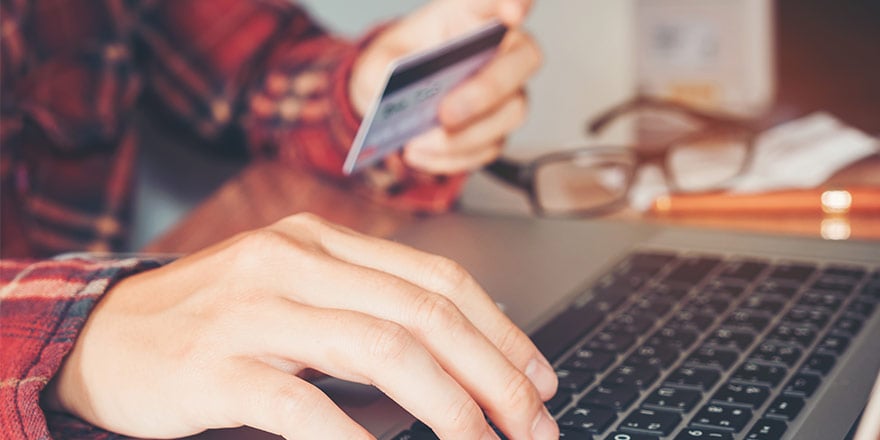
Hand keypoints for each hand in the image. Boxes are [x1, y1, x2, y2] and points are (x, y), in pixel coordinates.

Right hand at [43, 213, 557, 438]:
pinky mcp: (214, 365)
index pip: (436, 278)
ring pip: (380, 347)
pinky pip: (302, 402)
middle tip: (532, 422)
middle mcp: (294, 261)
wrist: (105, 335)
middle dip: (494, 373)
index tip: (538, 376)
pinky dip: (354, 436)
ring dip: (448, 404)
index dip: (500, 329)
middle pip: (424, 312)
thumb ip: (364, 304)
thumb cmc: (212, 319)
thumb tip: (458, 351)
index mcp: (322, 241)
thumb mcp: (294, 291)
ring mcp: (253, 309)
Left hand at [350, 0, 541, 174]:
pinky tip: (420, 154)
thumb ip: (380, 67)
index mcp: (471, 14)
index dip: (516, 0)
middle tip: (446, 114)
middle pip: (522, 60)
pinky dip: (452, 157)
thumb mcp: (375, 60)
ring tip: (419, 143)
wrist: (390, 103)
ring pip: (510, 112)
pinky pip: (489, 147)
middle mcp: (501, 48)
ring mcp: (506, 91)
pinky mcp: (498, 128)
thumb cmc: (395, 66)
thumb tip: (390, 84)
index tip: (512, 12)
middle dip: (486, 91)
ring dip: (464, 136)